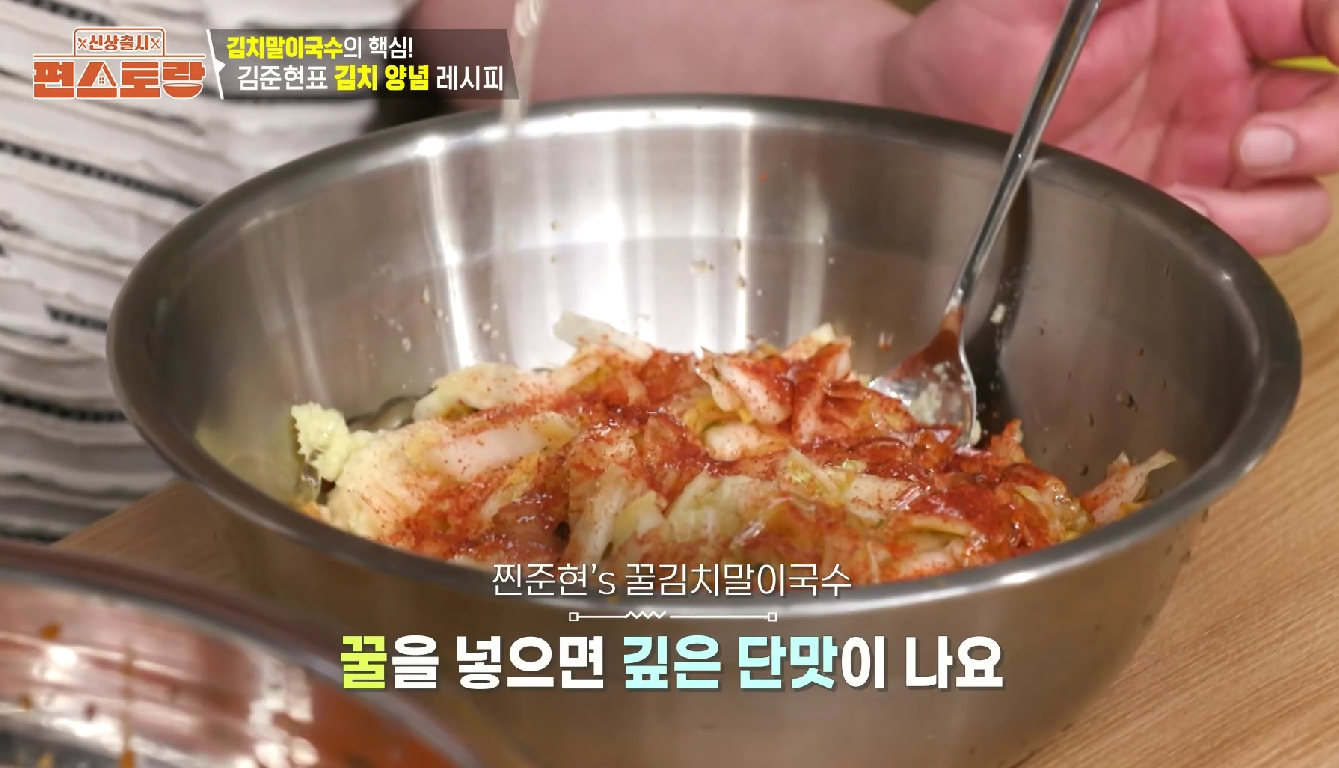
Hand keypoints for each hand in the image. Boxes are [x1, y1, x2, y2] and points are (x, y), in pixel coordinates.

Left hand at [884, 0, 1338, 255]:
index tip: (1336, 42)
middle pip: (1337, 99)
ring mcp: (1207, 145)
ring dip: (1281, 193)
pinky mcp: (1179, 204)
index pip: (1325, 11)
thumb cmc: (972, 38)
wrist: (923, 115)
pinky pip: (1248, 229)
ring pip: (1308, 177)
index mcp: (1216, 4)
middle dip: (1328, 127)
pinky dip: (1235, 232)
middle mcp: (1227, 74)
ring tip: (1199, 192)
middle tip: (1253, 142)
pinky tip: (1176, 217)